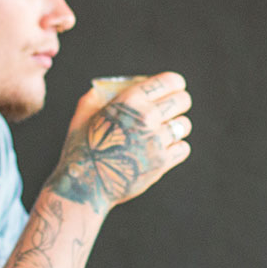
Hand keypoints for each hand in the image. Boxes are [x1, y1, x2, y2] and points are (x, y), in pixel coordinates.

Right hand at [45, 72, 192, 210]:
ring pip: (184, 125)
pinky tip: (162, 149)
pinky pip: (183, 148)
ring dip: (176, 127)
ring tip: (164, 131)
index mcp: (129, 100)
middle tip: (175, 107)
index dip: (175, 83)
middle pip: (182, 100)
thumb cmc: (81, 148)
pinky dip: (176, 148)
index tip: (176, 86)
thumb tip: (110, 88)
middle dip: (179, 102)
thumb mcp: (84, 114)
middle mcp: (146, 118)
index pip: (169, 81)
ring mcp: (156, 141)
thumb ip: (98, 96)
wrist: (84, 186)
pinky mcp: (162, 162)